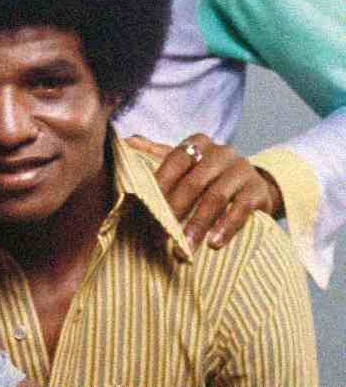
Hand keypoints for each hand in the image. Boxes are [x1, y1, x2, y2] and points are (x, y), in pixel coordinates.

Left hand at [125, 134, 283, 249]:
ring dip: (198, 224)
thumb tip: (127, 140)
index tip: (145, 208)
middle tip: (160, 233)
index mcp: (198, 143)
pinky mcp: (258, 190)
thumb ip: (156, 153)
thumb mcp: (185, 163)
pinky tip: (214, 243)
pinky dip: (226, 227)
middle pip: (193, 182)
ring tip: (186, 245)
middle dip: (175, 209)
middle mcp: (222, 152)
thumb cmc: (208, 176)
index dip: (159, 185)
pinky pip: (241, 209)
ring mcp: (242, 170)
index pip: (174, 161)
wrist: (253, 187)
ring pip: (216, 197)